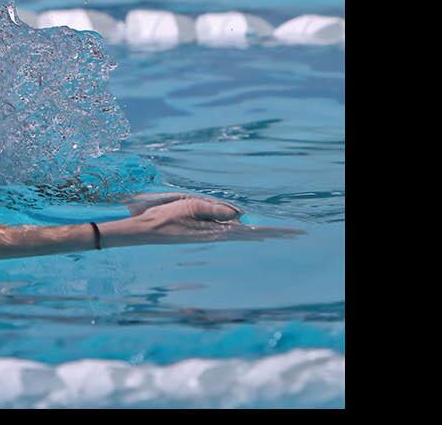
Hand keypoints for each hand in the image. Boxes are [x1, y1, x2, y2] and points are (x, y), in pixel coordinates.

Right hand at [104, 193, 303, 246]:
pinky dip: (245, 233)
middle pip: (250, 234)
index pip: (250, 230)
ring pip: (242, 234)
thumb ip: (213, 209)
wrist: (145, 231)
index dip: (271, 229)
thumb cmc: (164, 217)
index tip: (291, 232)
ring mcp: (210, 235)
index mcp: (216, 231)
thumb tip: (238, 214)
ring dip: (261, 233)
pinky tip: (251, 235)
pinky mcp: (203, 233)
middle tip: (296, 233)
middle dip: (273, 233)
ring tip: (278, 234)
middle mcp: (216, 235)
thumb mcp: (189, 206)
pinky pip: (230, 233)